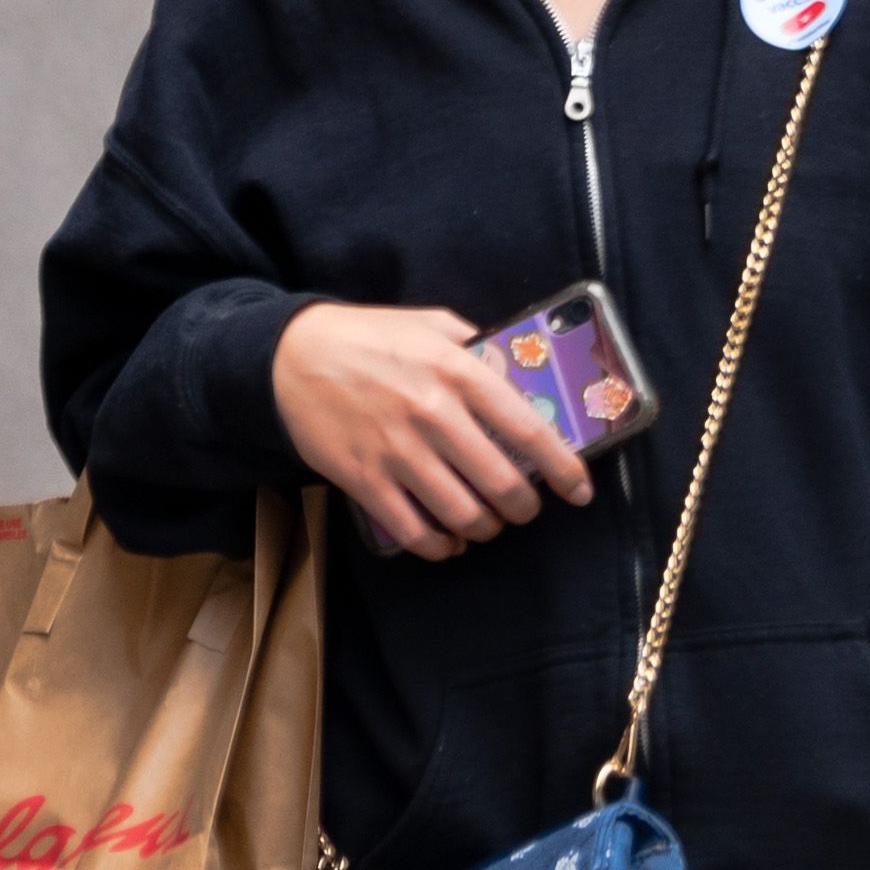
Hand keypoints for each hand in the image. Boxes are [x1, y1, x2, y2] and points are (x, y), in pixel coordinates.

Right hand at [273, 302, 594, 560]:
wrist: (289, 355)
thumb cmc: (368, 337)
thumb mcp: (430, 323)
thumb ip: (476, 347)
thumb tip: (518, 377)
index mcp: (457, 371)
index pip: (529, 429)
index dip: (564, 469)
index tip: (580, 491)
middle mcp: (433, 413)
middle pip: (501, 484)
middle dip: (524, 508)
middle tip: (524, 508)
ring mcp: (396, 450)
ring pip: (462, 514)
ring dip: (484, 529)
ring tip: (486, 523)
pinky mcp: (363, 478)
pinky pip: (413, 530)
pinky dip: (440, 546)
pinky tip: (448, 542)